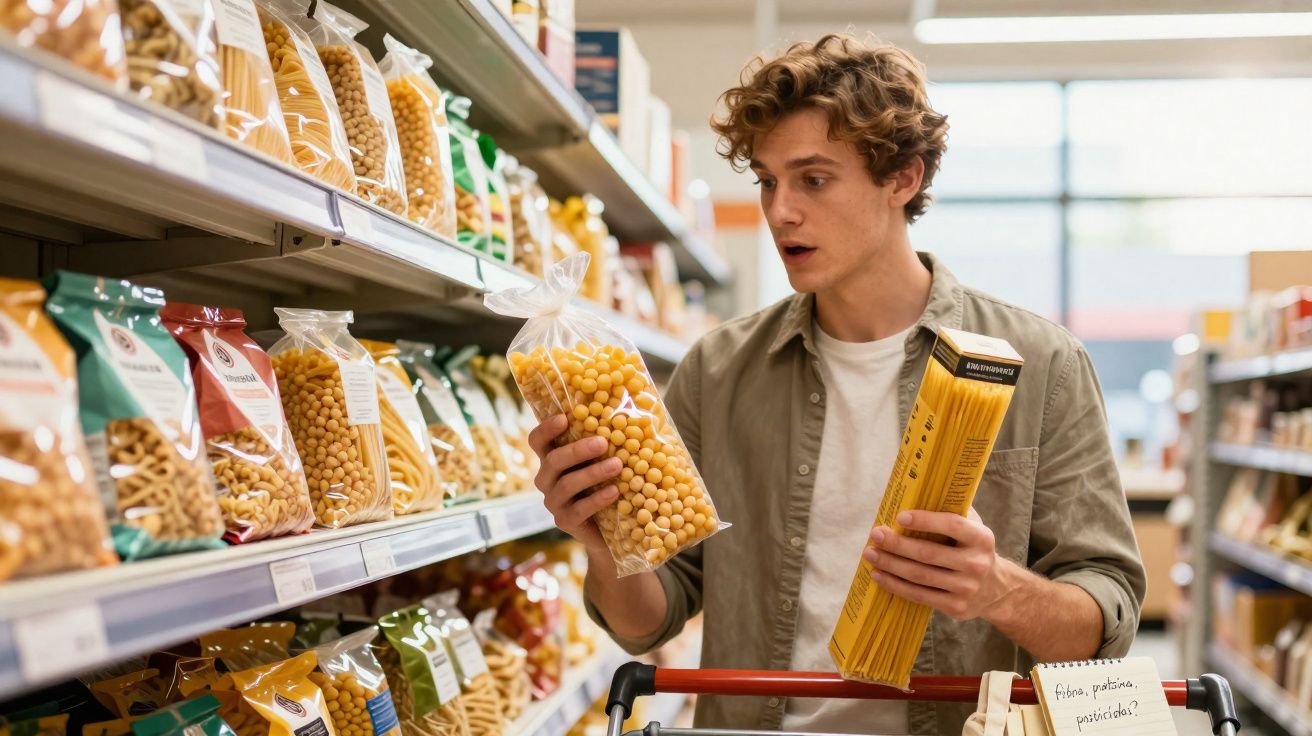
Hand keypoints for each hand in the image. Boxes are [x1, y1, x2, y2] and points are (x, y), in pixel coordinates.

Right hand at [528, 414, 620, 551]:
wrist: (610, 529)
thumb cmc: (607, 483)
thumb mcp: (603, 460)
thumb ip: (606, 439)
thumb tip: (630, 409)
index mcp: (552, 459)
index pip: (537, 441)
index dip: (546, 429)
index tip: (564, 418)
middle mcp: (547, 479)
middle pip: (553, 460)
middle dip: (577, 450)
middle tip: (603, 442)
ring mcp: (554, 502)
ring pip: (567, 484)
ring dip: (592, 473)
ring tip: (617, 465)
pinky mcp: (564, 521)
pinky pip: (578, 509)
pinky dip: (597, 499)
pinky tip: (614, 491)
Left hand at [863, 508, 1018, 621]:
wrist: (996, 590)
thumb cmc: (973, 549)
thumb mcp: (973, 528)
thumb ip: (953, 510)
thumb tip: (917, 491)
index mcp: (981, 538)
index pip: (952, 525)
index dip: (926, 520)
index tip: (900, 516)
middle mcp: (976, 563)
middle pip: (929, 553)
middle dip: (897, 544)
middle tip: (875, 534)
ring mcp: (966, 588)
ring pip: (920, 575)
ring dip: (890, 564)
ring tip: (870, 554)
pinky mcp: (955, 607)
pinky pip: (919, 595)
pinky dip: (895, 585)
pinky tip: (878, 575)